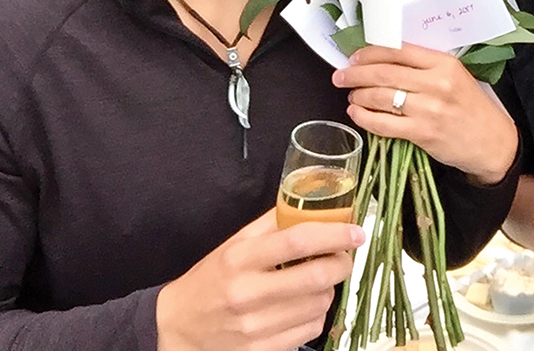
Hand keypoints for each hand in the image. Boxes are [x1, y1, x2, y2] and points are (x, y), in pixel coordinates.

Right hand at [156, 209, 364, 350]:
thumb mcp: (234, 244)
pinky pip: (310, 330)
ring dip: (329, 289)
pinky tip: (305, 305)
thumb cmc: (211, 280)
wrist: (177, 329)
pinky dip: (317, 315)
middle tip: (344, 256)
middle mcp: (247, 293)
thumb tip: (312, 202)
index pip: (297, 241)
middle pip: (316, 277)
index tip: (356, 232)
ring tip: (318, 281)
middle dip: (342, 264)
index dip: (334, 234)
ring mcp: (255, 327)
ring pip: (319, 305)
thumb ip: (272, 223)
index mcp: (240, 259)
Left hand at [333, 43, 517, 185]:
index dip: (370, 53)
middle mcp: (436, 83)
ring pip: (380, 97)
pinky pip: (383, 124)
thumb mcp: (455, 76)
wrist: (492, 141)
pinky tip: (357, 114)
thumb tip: (384, 59)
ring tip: (351, 96)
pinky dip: (364, 118)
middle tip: (340, 76)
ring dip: (358, 96)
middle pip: (384, 72)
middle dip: (355, 73)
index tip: (355, 57)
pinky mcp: (422, 133)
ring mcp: (429, 109)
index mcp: (444, 63)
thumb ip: (425, 66)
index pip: (398, 50)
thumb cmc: (471, 107)